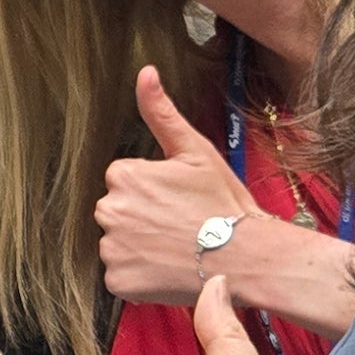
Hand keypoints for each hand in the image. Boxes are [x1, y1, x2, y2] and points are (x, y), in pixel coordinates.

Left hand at [100, 66, 258, 305]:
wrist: (246, 257)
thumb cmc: (224, 204)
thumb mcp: (195, 151)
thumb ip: (161, 112)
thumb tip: (145, 73)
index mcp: (123, 176)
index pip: (125, 181)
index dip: (154, 191)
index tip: (179, 201)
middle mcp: (109, 210)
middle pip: (118, 211)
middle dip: (141, 217)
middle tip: (179, 225)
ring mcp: (112, 248)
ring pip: (118, 243)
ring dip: (139, 247)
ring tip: (176, 247)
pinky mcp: (118, 281)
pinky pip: (120, 276)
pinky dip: (139, 276)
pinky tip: (166, 268)